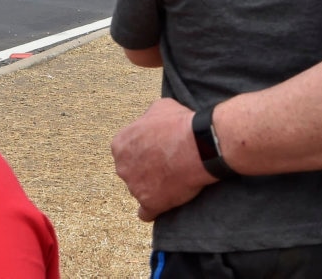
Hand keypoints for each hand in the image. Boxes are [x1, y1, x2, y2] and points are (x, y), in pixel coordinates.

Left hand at [111, 98, 215, 220]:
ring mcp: (134, 187)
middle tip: (166, 165)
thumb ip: (147, 119)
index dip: (142, 151)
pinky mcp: (150, 203)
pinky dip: (153, 209)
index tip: (157, 151)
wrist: (200, 145)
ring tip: (173, 180)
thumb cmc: (180, 124)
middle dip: (145, 170)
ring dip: (152, 187)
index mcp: (120, 144)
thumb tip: (151, 123)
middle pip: (131, 172)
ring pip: (139, 190)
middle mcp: (122, 166)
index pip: (126, 151)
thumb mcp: (158, 108)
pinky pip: (145, 213)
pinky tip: (163, 203)